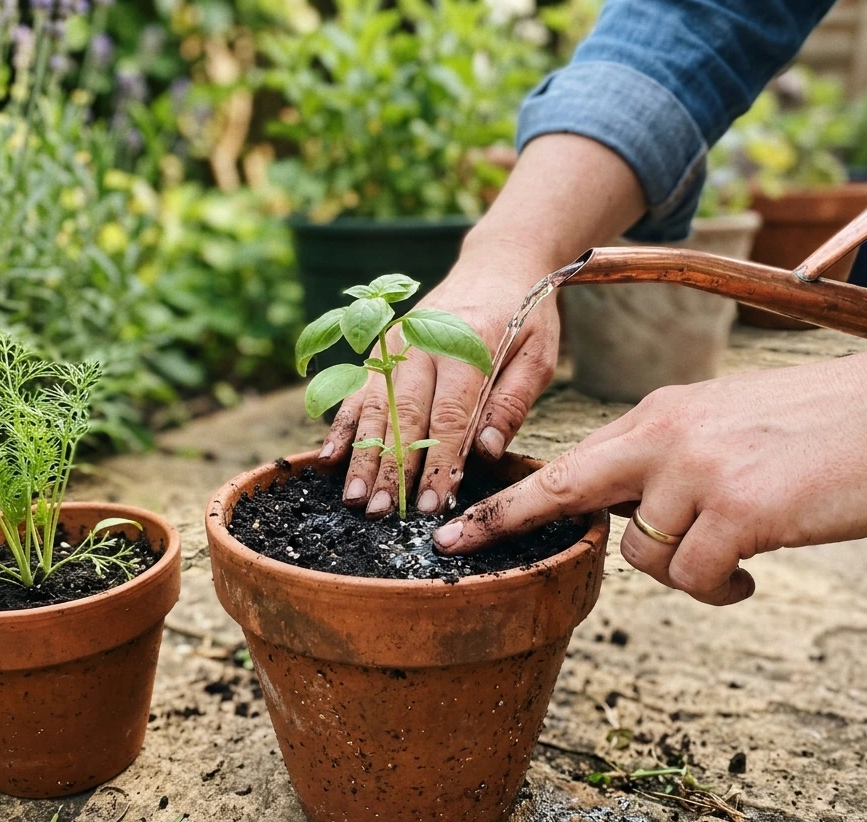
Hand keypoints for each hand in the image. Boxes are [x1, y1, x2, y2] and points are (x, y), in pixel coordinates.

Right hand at [315, 133, 649, 516]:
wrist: (497, 264)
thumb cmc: (524, 317)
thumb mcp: (537, 357)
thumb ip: (511, 404)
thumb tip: (485, 453)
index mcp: (467, 344)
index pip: (450, 417)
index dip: (439, 464)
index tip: (432, 504)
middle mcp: (423, 342)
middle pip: (404, 417)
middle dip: (392, 469)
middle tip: (380, 512)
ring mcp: (395, 343)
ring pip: (374, 408)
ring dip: (362, 457)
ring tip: (354, 499)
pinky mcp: (380, 347)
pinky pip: (357, 391)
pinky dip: (342, 426)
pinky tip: (329, 458)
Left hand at [433, 324, 866, 604]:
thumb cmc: (825, 427)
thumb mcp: (728, 426)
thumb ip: (670, 461)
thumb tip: (628, 514)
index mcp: (661, 412)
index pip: (573, 459)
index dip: (517, 497)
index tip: (461, 524)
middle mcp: (668, 434)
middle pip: (566, 487)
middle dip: (505, 521)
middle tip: (458, 548)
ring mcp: (700, 469)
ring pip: (645, 552)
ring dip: (683, 571)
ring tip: (733, 563)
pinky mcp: (740, 508)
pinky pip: (697, 577)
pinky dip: (720, 590)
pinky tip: (752, 577)